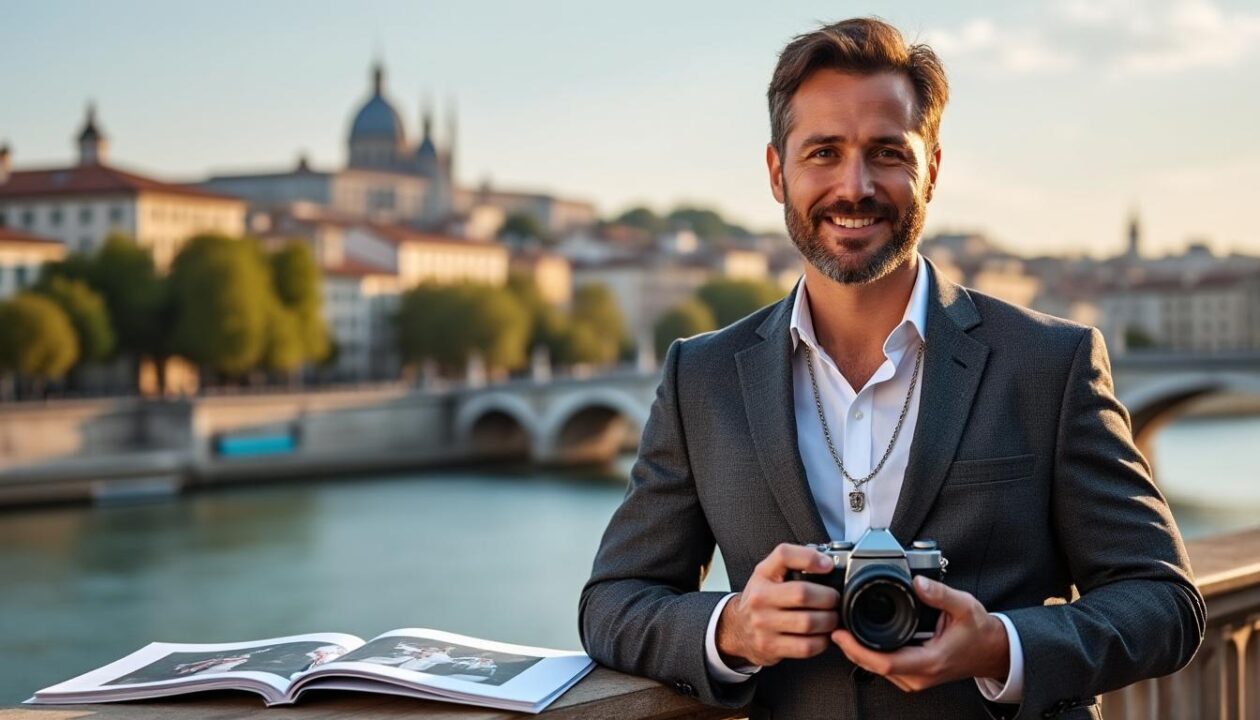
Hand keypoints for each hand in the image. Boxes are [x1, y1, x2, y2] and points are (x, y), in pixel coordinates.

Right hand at [716, 543, 840, 666]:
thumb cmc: (762, 598)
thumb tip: (828, 563)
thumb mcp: (769, 574)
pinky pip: (806, 646)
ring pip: (808, 622)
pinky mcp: (770, 646)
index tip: (827, 565)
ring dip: (829, 621)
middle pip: (802, 594)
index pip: (784, 555)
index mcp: (763, 574)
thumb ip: (793, 564)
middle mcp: (759, 597)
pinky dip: (822, 641)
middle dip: (828, 598)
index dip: (809, 558)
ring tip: (832, 618)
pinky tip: (822, 635)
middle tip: (835, 600)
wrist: (738, 628)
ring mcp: (763, 623)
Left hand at [832, 576, 1009, 692]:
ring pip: (877, 669)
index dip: (858, 650)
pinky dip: (871, 654)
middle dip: (851, 648)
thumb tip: (918, 582)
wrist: (992, 651)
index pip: (884, 663)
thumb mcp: (964, 606)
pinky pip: (885, 667)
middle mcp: (920, 675)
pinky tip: (863, 638)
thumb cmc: (979, 632)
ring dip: (859, 652)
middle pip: (874, 667)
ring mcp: (916, 679)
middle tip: (835, 626)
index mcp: (929, 661)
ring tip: (845, 629)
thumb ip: (940, 593)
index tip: (841, 634)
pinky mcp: (913, 676)